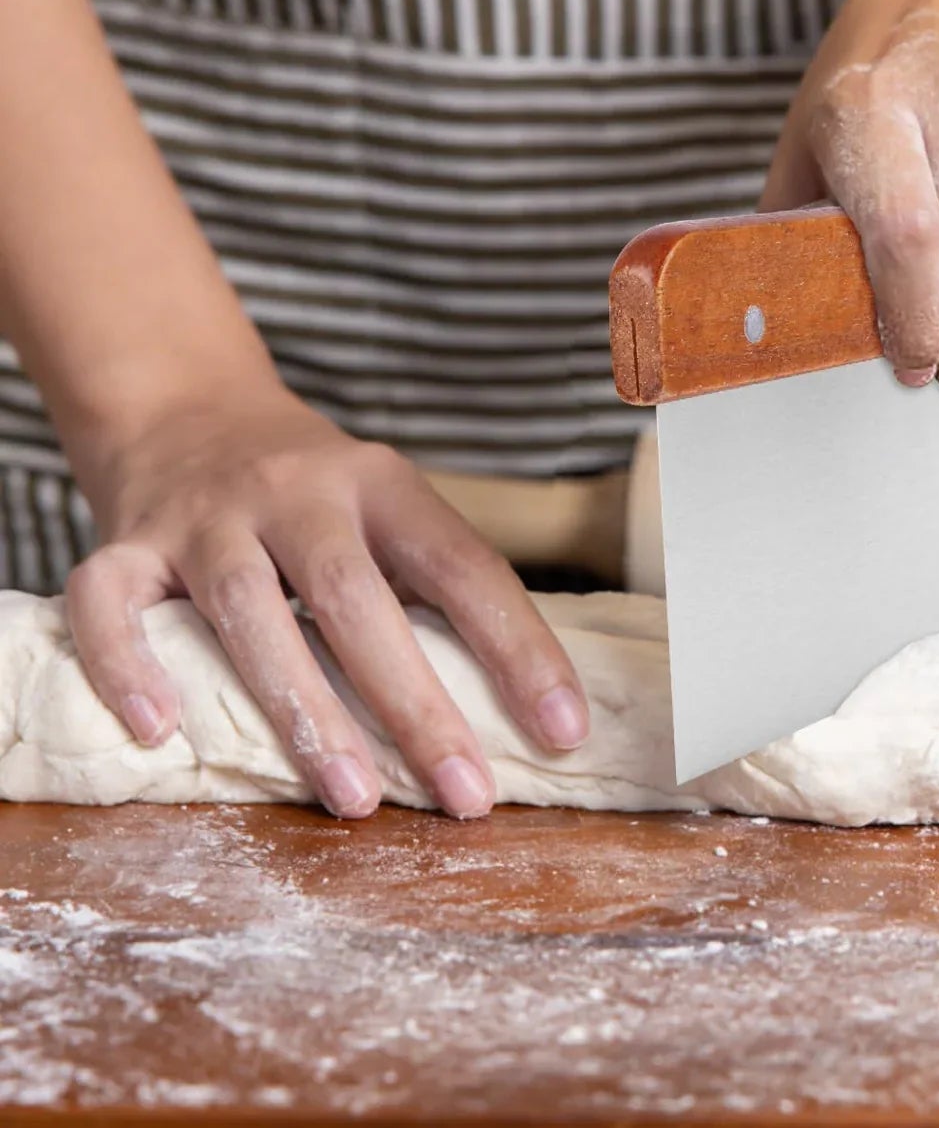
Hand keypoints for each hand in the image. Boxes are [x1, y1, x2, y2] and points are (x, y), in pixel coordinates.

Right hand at [63, 384, 589, 818]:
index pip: (463, 565)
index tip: (562, 728)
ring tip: (354, 796)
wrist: (187, 407)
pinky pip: (110, 601)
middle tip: (465, 793)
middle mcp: (298, 491)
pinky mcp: (127, 541)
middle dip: (416, 703)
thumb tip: (516, 703)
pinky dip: (128, 665)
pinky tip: (160, 731)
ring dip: (303, 709)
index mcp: (382, 484)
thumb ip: (429, 584)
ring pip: (248, 609)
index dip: (519, 647)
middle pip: (356, 597)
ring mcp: (207, 516)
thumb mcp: (383, 507)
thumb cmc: (312, 492)